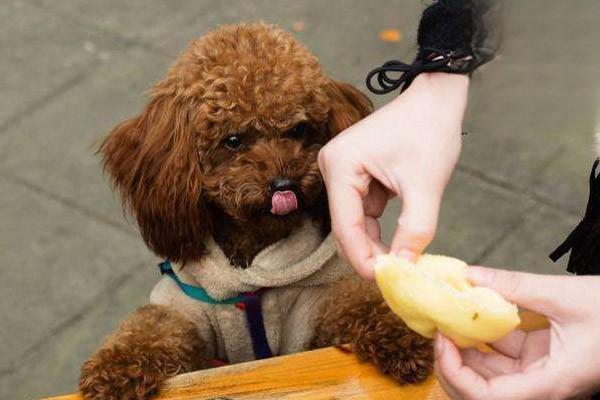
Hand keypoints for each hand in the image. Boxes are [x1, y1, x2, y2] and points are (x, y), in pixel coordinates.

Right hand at [318, 73, 468, 277]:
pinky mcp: (354, 175)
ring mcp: (341, 171)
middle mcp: (332, 167)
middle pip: (346, 226)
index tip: (385, 282)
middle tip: (395, 278)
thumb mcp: (426, 186)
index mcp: (341, 165)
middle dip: (369, 253)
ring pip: (355, 222)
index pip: (346, 225)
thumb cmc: (430, 131)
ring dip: (376, 242)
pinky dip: (379, 228)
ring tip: (401, 262)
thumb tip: (404, 268)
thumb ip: (416, 230)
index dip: (362, 258)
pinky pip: (363, 211)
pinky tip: (396, 242)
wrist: (436, 98)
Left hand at [435, 267, 599, 399]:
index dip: (456, 376)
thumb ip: (514, 286)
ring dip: (464, 348)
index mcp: (551, 384)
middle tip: (437, 326)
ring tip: (447, 315)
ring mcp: (539, 372)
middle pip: (480, 390)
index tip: (442, 341)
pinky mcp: (539, 357)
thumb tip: (469, 275)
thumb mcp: (565, 295)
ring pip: (488, 371)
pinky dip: (483, 335)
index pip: (489, 398)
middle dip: (452, 362)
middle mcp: (541, 385)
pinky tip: (469, 311)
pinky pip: (502, 353)